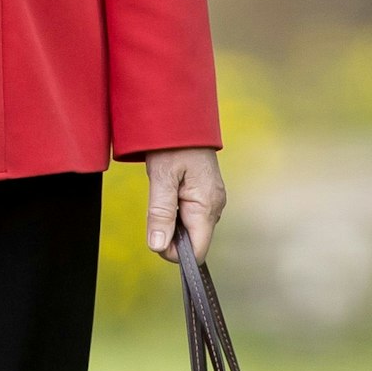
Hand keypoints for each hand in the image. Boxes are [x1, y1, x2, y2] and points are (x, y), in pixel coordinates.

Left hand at [144, 146, 225, 263]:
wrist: (183, 118)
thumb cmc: (174, 143)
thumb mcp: (162, 177)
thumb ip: (161, 213)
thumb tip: (158, 246)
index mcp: (207, 206)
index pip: (197, 251)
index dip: (175, 252)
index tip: (156, 236)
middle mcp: (215, 207)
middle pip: (194, 243)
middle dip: (172, 236)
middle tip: (157, 208)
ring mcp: (212, 202)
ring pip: (192, 230)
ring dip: (173, 223)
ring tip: (163, 195)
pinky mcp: (206, 196)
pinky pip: (192, 216)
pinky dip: (177, 213)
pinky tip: (169, 193)